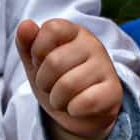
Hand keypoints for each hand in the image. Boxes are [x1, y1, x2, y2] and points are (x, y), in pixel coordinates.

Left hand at [17, 18, 121, 139]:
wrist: (81, 114)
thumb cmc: (57, 82)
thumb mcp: (37, 63)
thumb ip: (27, 43)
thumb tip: (25, 25)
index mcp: (74, 32)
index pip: (51, 29)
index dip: (37, 50)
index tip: (40, 63)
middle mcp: (93, 45)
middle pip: (54, 62)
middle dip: (44, 82)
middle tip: (51, 87)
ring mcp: (105, 67)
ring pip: (67, 85)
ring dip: (57, 100)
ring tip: (63, 99)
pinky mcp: (113, 91)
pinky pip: (85, 102)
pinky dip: (73, 110)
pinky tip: (77, 108)